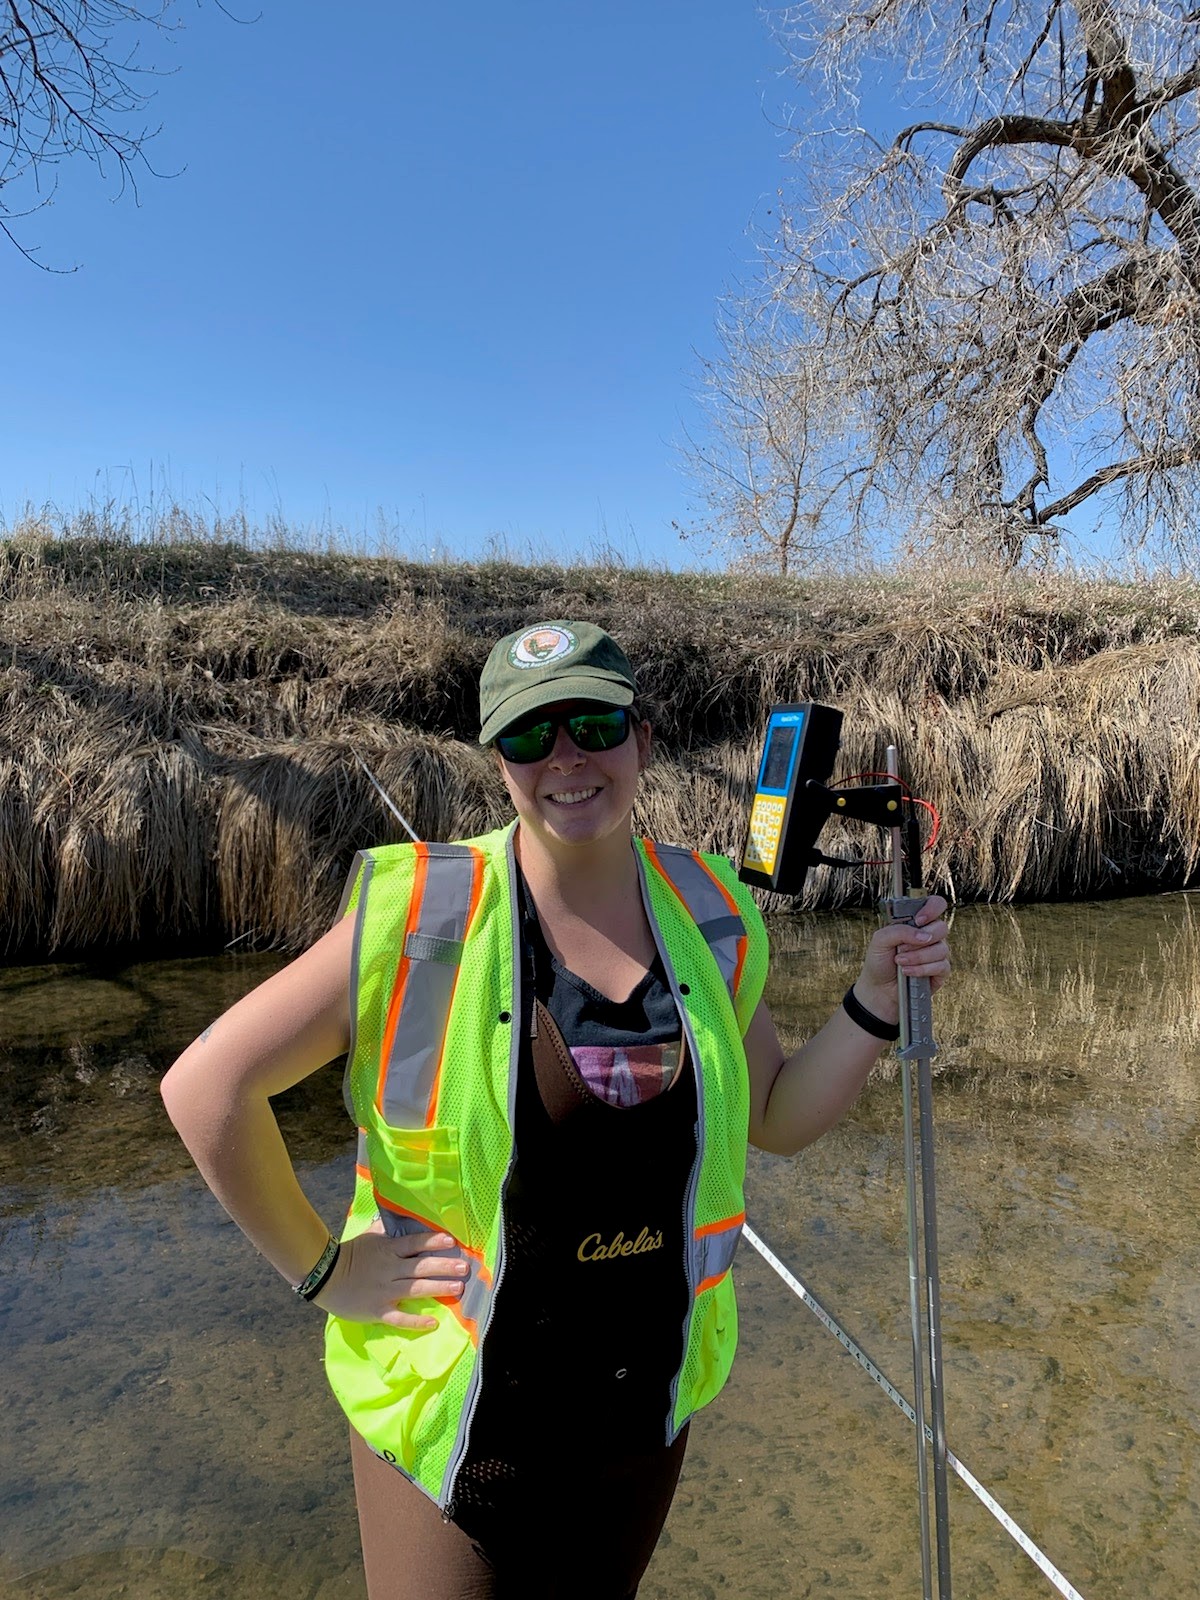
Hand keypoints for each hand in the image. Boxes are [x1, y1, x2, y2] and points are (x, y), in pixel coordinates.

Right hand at [312, 1219, 467, 1328]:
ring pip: (416, 1289)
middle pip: (421, 1267)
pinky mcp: (379, 1310)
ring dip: (438, 1288)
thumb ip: (385, 1228)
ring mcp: (385, 1291)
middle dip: (444, 1266)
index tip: (451, 1241)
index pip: (414, 1244)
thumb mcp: (368, 1236)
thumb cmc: (348, 1255)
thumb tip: (396, 1213)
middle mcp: (390, 1269)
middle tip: (464, 1267)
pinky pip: (400, 1317)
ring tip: (458, 1287)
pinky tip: (433, 1323)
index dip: (433, 1242)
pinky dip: (416, 1321)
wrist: (325, 1278)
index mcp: (388, 1250)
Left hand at [853, 895, 951, 1022]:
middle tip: (901, 948)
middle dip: (920, 940)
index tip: (918, 920)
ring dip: (918, 956)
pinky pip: (942, 966)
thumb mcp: (880, 940)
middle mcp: (929, 936)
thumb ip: (899, 930)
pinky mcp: (940, 972)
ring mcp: (937, 953)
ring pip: (941, 949)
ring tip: (900, 962)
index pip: (936, 905)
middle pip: (941, 928)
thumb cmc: (879, 962)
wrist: (878, 989)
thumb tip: (924, 935)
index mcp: (916, 923)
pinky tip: (908, 972)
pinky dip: (922, 969)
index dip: (932, 908)